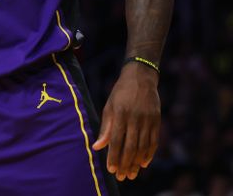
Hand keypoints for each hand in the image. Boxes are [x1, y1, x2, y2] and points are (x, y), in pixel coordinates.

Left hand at [92, 63, 159, 180]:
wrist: (141, 77)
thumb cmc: (120, 93)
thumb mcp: (109, 106)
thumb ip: (105, 127)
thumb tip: (98, 147)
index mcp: (120, 113)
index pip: (116, 140)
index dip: (114, 155)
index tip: (111, 169)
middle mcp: (134, 118)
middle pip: (130, 146)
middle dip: (125, 163)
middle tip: (121, 176)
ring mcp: (147, 119)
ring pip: (142, 146)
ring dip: (137, 162)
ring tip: (131, 174)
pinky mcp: (156, 120)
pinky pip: (153, 141)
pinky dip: (149, 154)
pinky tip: (144, 163)